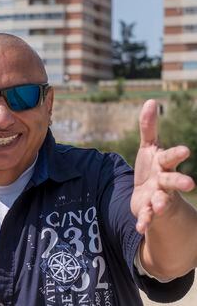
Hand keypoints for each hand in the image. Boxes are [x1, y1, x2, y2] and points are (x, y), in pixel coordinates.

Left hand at [131, 99, 194, 233]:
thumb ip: (148, 127)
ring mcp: (157, 197)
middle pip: (171, 181)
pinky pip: (147, 217)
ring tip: (157, 205)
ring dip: (160, 202)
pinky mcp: (148, 211)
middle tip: (190, 185)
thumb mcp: (148, 148)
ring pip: (161, 200)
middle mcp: (163, 181)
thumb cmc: (152, 168)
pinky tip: (139, 227)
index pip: (170, 157)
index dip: (176, 154)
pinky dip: (144, 221)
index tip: (185, 150)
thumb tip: (150, 101)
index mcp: (163, 164)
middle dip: (179, 182)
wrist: (150, 196)